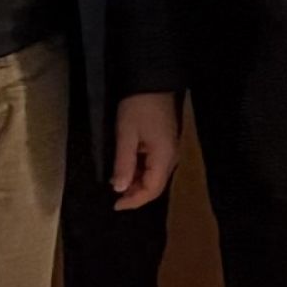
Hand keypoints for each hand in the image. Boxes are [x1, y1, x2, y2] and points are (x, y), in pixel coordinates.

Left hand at [110, 91, 178, 210]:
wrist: (152, 82)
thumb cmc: (138, 107)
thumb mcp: (126, 135)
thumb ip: (123, 164)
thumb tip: (119, 189)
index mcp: (164, 157)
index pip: (152, 190)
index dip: (134, 201)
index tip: (115, 205)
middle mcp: (171, 157)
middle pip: (156, 185)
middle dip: (136, 193)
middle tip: (115, 196)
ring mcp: (170, 150)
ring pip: (156, 176)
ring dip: (137, 182)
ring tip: (118, 182)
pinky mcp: (166, 143)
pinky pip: (155, 165)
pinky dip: (141, 171)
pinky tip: (128, 168)